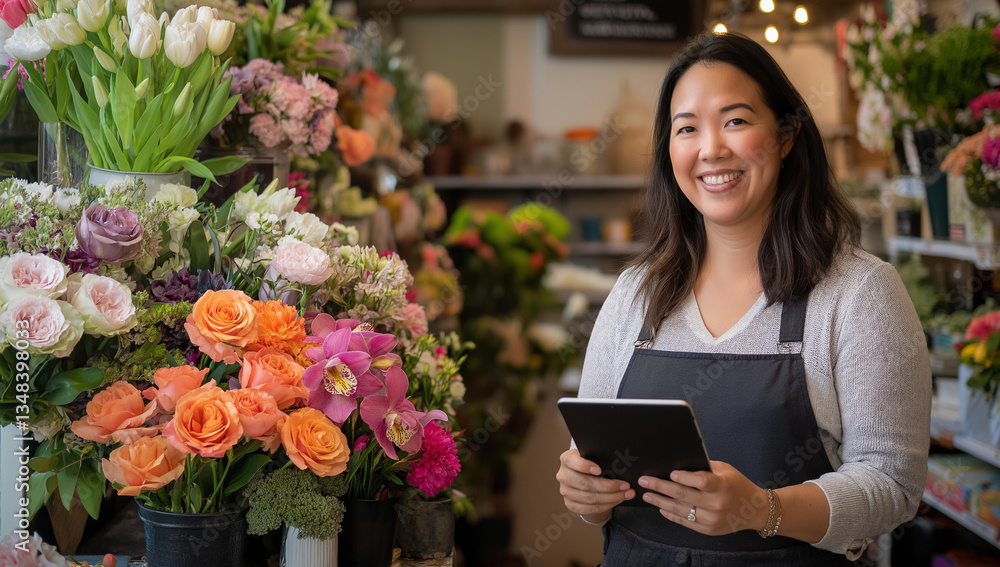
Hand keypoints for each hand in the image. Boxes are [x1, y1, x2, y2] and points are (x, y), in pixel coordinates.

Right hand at [556, 449, 634, 517]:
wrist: (584, 477)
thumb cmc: (591, 464)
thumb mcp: (593, 457)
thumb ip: (600, 458)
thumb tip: (618, 465)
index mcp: (566, 460)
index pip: (572, 461)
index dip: (585, 466)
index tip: (599, 470)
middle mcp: (563, 475)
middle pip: (585, 483)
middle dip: (608, 486)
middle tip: (625, 485)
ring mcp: (565, 491)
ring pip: (590, 498)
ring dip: (611, 497)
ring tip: (625, 494)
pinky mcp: (570, 504)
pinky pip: (590, 508)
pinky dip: (606, 505)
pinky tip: (617, 500)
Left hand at [638, 460, 768, 535]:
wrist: (754, 511)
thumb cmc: (737, 485)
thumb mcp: (725, 470)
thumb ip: (704, 467)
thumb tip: (678, 463)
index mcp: (722, 486)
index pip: (701, 481)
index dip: (684, 477)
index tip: (670, 473)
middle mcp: (716, 504)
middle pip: (683, 495)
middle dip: (660, 487)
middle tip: (644, 481)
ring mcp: (711, 520)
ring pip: (680, 510)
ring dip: (660, 502)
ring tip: (647, 495)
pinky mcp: (708, 530)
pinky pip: (685, 522)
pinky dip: (671, 515)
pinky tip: (661, 507)